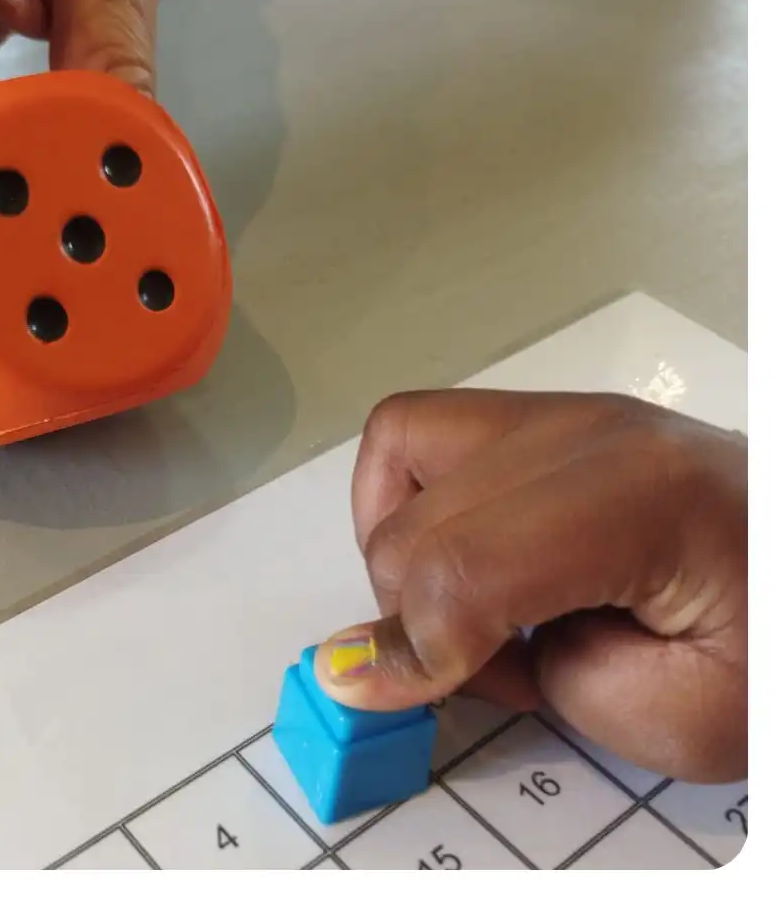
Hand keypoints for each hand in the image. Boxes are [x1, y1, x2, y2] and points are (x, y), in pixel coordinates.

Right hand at [315, 390, 745, 783]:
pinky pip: (417, 430)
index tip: (396, 698)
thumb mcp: (687, 718)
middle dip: (418, 618)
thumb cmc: (769, 647)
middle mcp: (587, 431)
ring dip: (399, 546)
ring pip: (396, 450)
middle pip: (421, 523)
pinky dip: (401, 492)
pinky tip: (459, 550)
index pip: (470, 566)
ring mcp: (560, 411)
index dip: (420, 649)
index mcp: (639, 498)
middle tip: (487, 672)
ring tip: (470, 606)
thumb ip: (541, 685)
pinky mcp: (541, 415)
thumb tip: (392, 656)